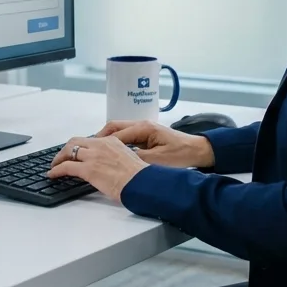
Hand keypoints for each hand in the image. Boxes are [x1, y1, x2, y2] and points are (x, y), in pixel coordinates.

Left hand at [46, 136, 147, 202]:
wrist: (141, 183)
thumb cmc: (139, 176)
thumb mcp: (128, 159)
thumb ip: (116, 158)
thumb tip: (110, 165)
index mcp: (112, 141)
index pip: (90, 140)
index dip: (79, 146)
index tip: (75, 152)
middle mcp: (101, 145)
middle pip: (75, 142)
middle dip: (66, 149)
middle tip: (61, 158)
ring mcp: (93, 156)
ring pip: (68, 151)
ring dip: (59, 159)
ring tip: (55, 166)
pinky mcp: (88, 169)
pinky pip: (66, 167)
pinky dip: (57, 170)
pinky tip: (53, 174)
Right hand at [97, 119, 214, 169]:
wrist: (199, 151)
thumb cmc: (181, 154)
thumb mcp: (157, 160)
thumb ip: (137, 159)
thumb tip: (118, 161)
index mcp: (143, 128)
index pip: (116, 133)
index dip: (101, 142)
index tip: (89, 150)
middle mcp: (142, 125)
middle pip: (113, 127)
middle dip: (99, 138)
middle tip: (87, 150)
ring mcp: (144, 129)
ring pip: (118, 131)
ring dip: (107, 140)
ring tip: (96, 152)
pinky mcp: (147, 135)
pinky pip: (126, 136)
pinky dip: (116, 143)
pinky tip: (112, 153)